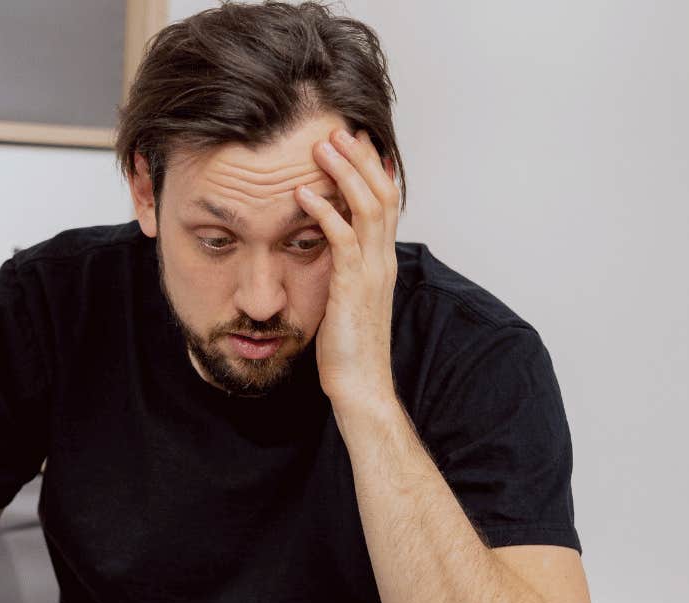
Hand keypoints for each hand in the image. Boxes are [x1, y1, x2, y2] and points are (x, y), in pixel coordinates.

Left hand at [297, 127, 401, 404]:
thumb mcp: (345, 299)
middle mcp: (383, 260)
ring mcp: (372, 272)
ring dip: (344, 174)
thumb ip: (341, 270)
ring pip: (367, 207)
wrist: (360, 387)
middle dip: (361, 158)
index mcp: (382, 261)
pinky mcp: (353, 288)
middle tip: (338, 129)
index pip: (386, 201)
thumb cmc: (348, 348)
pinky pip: (342, 240)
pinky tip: (303, 195)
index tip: (354, 141)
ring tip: (322, 147)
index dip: (373, 168)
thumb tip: (325, 250)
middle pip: (382, 193)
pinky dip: (324, 213)